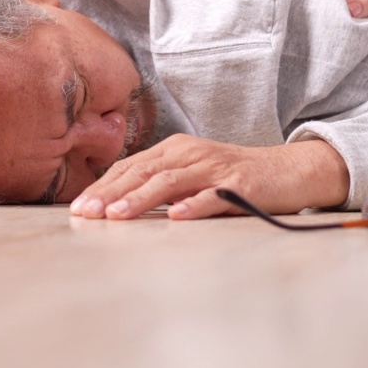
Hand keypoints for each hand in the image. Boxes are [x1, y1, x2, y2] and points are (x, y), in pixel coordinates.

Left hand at [68, 134, 348, 219]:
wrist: (289, 169)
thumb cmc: (233, 176)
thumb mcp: (191, 174)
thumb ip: (159, 184)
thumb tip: (116, 204)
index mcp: (173, 150)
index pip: (129, 166)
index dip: (102, 186)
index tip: (78, 206)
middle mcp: (189, 153)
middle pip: (142, 172)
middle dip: (110, 193)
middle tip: (86, 212)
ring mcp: (214, 167)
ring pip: (169, 181)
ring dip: (140, 199)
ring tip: (116, 215)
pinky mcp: (240, 184)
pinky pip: (213, 196)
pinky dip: (193, 206)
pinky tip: (175, 217)